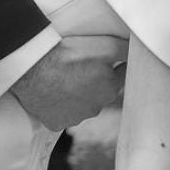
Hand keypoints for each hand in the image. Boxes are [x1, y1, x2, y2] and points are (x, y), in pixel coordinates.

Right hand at [10, 42, 124, 130]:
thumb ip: (125, 49)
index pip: (121, 75)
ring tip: (65, 77)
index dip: (115, 63)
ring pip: (82, 104)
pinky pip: (62, 113)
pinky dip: (60, 104)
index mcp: (109, 90)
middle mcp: (95, 109)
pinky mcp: (56, 123)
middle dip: (96, 80)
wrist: (31, 69)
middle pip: (100, 91)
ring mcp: (75, 119)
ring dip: (78, 93)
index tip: (106, 56)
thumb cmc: (68, 56)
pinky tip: (53, 91)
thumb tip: (137, 50)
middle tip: (81, 64)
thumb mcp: (104, 45)